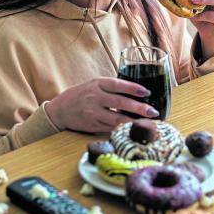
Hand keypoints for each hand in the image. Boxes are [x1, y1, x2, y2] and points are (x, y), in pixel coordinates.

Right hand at [44, 77, 158, 132]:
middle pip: (120, 103)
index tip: (147, 93)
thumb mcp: (95, 84)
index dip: (133, 88)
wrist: (60, 109)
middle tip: (153, 112)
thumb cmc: (82, 94)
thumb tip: (138, 92)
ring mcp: (93, 112)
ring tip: (147, 123)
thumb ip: (112, 87)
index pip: (118, 85)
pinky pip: (110, 128)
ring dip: (134, 122)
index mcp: (97, 84)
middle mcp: (95, 97)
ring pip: (117, 119)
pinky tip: (133, 129)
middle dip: (139, 108)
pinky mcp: (92, 125)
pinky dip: (123, 129)